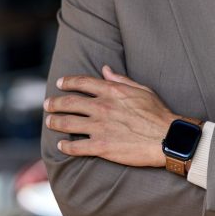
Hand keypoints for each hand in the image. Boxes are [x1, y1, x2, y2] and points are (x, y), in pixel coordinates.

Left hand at [44, 65, 176, 167]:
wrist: (167, 138)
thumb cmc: (157, 113)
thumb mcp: (141, 89)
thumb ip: (120, 79)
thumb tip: (104, 69)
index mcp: (111, 91)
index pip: (82, 82)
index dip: (68, 82)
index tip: (60, 84)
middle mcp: (102, 107)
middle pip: (69, 103)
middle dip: (54, 103)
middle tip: (47, 105)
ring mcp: (100, 127)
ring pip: (67, 123)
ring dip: (55, 122)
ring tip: (50, 122)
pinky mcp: (101, 147)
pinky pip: (76, 147)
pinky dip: (66, 146)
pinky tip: (61, 145)